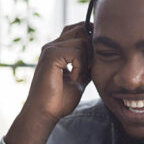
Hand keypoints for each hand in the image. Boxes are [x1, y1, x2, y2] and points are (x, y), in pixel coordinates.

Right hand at [4, 22, 91, 143]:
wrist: (44, 113)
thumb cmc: (58, 101)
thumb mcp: (79, 79)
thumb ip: (86, 66)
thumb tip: (99, 57)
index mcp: (57, 49)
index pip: (78, 29)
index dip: (90, 39)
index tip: (93, 61)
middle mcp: (52, 46)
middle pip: (81, 29)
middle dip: (91, 48)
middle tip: (87, 69)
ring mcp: (50, 49)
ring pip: (82, 41)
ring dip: (86, 61)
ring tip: (77, 77)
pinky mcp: (51, 55)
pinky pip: (77, 52)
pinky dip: (80, 67)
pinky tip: (72, 79)